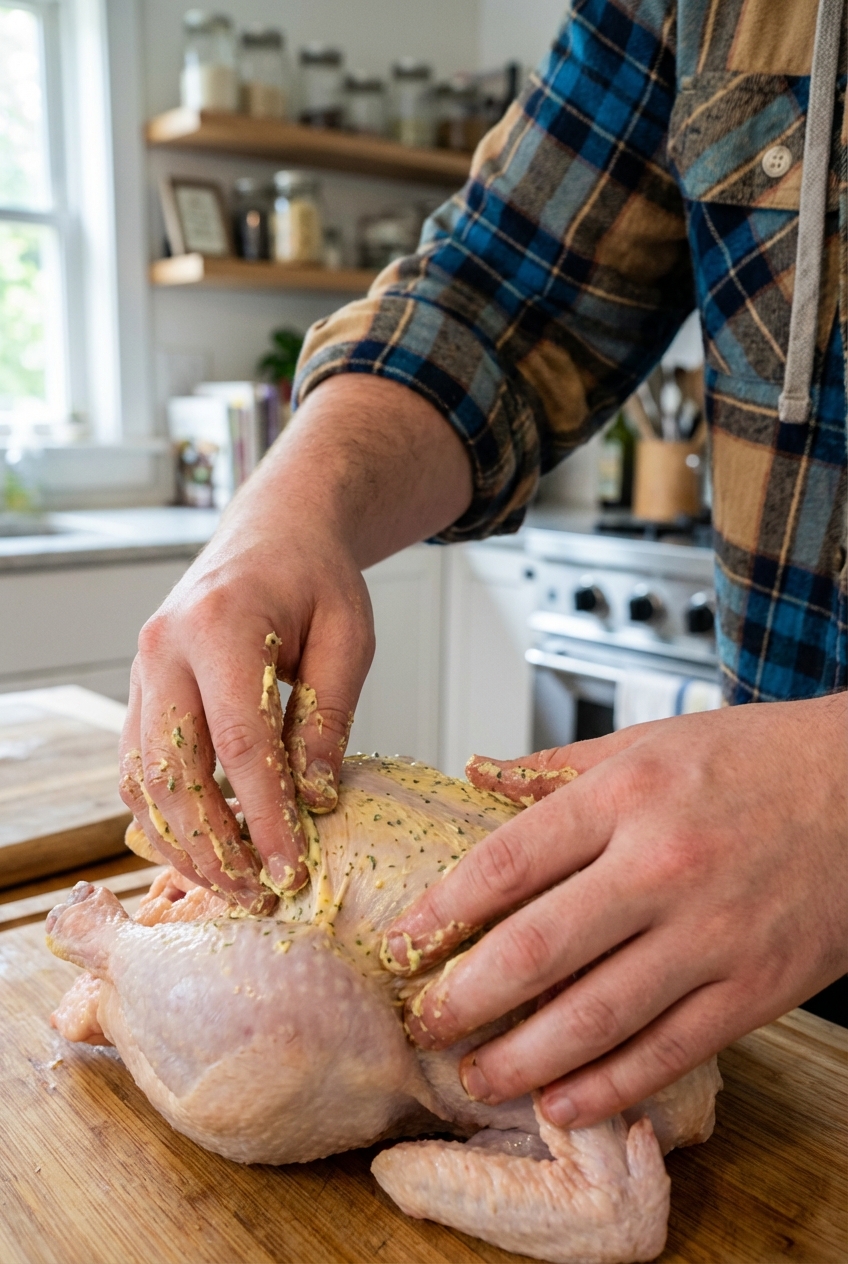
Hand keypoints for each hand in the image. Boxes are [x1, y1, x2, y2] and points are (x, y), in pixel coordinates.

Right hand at [119, 376, 470, 909]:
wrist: (271, 534)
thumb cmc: (317, 579)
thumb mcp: (347, 636)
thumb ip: (328, 716)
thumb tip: (314, 799)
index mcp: (221, 626)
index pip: (240, 742)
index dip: (264, 816)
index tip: (291, 870)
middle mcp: (164, 650)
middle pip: (174, 771)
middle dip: (213, 846)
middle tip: (258, 896)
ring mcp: (142, 670)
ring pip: (143, 778)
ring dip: (182, 842)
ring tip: (232, 887)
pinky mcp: (141, 691)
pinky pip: (136, 766)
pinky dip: (162, 815)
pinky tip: (199, 850)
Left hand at [384, 694, 847, 1127]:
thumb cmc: (755, 759)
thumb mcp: (648, 742)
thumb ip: (556, 766)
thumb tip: (476, 773)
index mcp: (625, 795)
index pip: (508, 861)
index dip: (443, 911)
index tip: (401, 945)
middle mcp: (661, 865)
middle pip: (537, 949)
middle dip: (465, 999)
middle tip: (425, 1024)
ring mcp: (711, 934)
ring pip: (596, 1016)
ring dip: (524, 1059)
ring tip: (478, 1077)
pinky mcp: (755, 988)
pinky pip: (668, 1051)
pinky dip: (609, 1086)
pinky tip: (563, 1102)